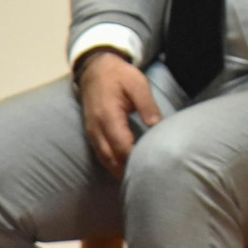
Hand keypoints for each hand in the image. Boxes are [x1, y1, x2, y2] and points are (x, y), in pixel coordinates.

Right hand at [77, 50, 161, 178]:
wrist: (95, 69)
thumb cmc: (119, 76)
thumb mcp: (137, 84)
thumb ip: (147, 105)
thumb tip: (156, 125)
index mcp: (109, 117)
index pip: (123, 147)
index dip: (136, 159)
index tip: (154, 166)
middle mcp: (97, 129)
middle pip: (112, 159)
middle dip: (128, 170)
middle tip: (149, 177)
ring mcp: (92, 133)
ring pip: (105, 160)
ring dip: (120, 170)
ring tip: (140, 178)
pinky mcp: (92, 134)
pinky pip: (101, 154)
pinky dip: (113, 163)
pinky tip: (126, 168)